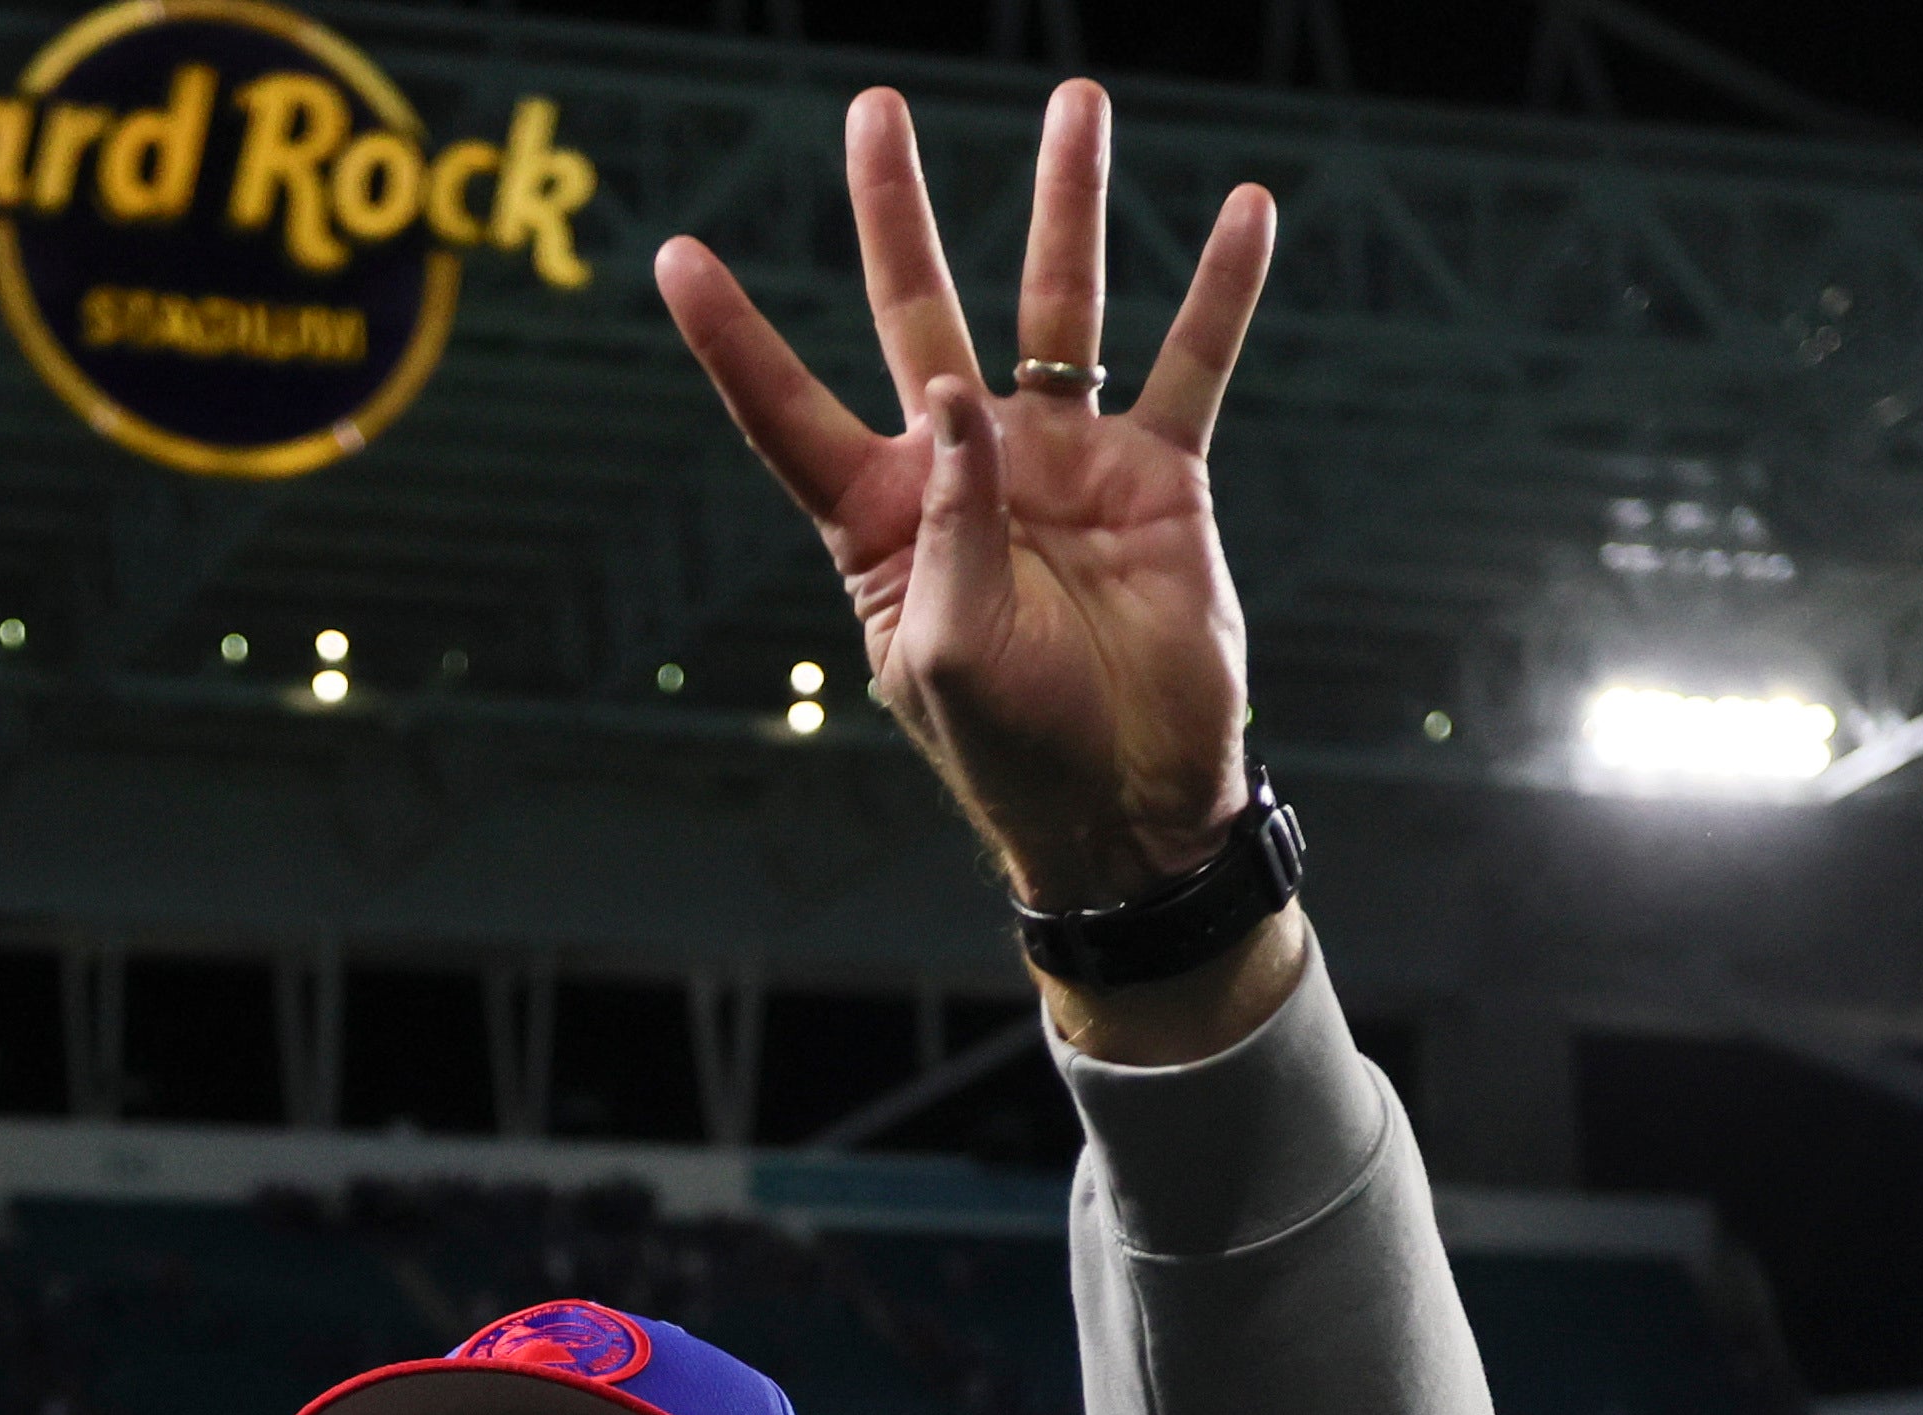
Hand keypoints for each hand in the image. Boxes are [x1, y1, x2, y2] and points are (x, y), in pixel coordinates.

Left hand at [656, 84, 1273, 910]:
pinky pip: (1191, 365)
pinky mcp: (1155, 478)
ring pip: (1062, 308)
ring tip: (1078, 103)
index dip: (733, 337)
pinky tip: (1246, 209)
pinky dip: (1219, 292)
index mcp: (880, 521)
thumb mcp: (945, 656)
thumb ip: (946, 526)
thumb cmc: (1013, 751)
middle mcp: (964, 470)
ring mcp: (1061, 462)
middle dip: (891, 214)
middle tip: (874, 110)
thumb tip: (954, 392)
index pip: (787, 412)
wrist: (1128, 803)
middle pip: (915, 313)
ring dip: (1067, 205)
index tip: (675, 254)